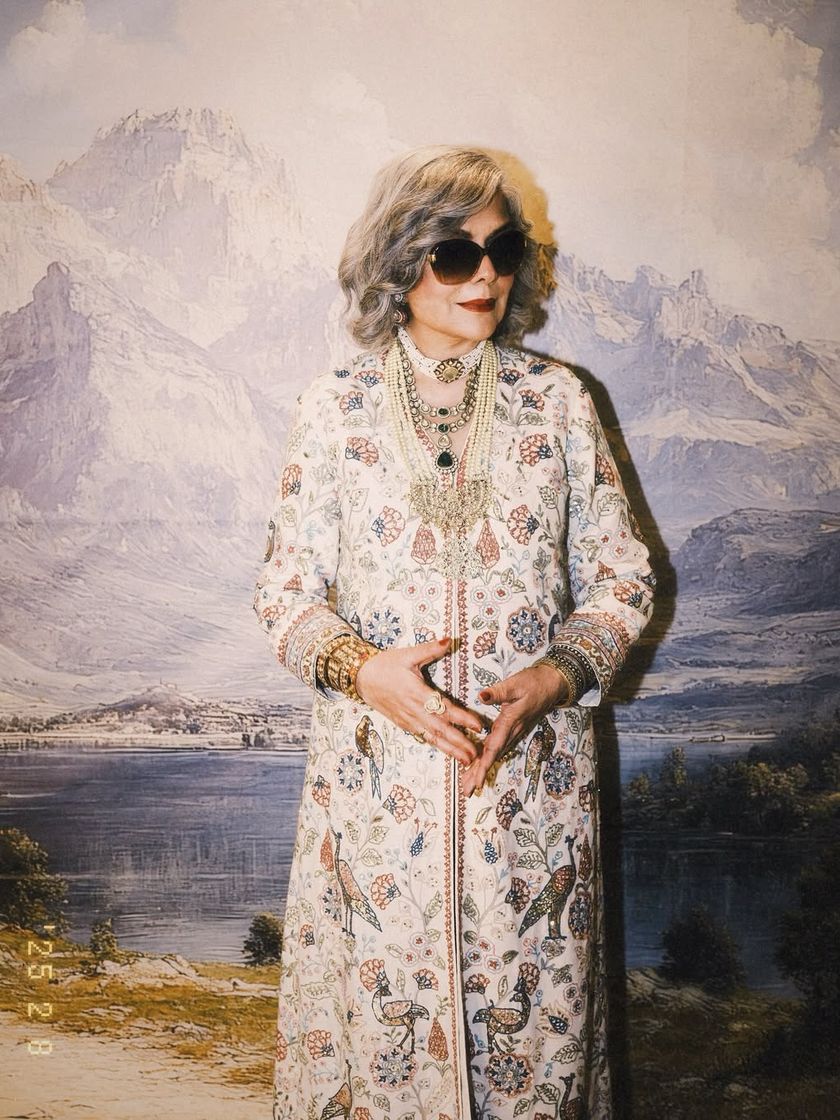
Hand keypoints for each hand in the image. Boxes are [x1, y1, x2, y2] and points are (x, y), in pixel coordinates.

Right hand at [355, 637, 485, 766]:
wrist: (360, 678)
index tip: (478, 725)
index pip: (444, 707)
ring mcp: (408, 720)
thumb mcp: (408, 654)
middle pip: (440, 729)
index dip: (462, 718)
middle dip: (459, 742)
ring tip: (467, 760)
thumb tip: (450, 639)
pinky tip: (448, 753)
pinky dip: (437, 746)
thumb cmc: (385, 665)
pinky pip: (423, 737)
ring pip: (432, 738)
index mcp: (416, 692)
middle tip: (477, 754)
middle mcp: (413, 710)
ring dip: (450, 750)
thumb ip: (430, 649)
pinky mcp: (404, 724)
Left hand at [461, 663, 568, 795]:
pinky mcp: (513, 728)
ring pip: (495, 754)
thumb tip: (481, 696)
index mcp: (510, 722)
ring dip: (482, 769)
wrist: (552, 683)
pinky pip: (499, 747)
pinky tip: (481, 765)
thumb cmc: (534, 682)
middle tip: (467, 791)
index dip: (484, 766)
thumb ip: (498, 692)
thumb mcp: (515, 684)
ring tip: (470, 785)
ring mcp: (514, 731)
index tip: (476, 781)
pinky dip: (489, 758)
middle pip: (493, 756)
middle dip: (480, 774)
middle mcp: (512, 731)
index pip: (494, 748)